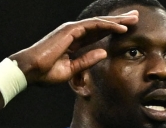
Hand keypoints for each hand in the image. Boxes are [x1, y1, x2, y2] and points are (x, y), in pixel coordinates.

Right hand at [10, 10, 138, 85]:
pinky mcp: (71, 30)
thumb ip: (87, 61)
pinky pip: (94, 26)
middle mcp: (74, 32)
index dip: (112, 30)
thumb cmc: (45, 73)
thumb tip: (103, 52)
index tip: (127, 30)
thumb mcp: (71, 70)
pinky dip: (109, 26)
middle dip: (119, 21)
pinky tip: (121, 27)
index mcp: (73, 42)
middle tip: (135, 17)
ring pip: (100, 22)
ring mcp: (72, 29)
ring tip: (133, 19)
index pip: (97, 33)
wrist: (30, 71)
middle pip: (101, 25)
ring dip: (117, 21)